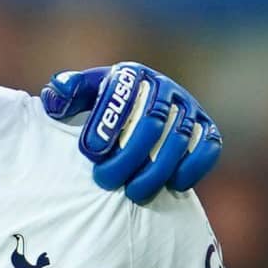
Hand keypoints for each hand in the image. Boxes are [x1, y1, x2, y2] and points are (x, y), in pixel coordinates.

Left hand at [41, 62, 222, 203]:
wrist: (140, 113)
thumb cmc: (102, 106)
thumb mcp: (81, 94)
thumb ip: (66, 92)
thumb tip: (59, 93)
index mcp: (131, 74)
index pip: (122, 95)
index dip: (107, 123)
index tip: (90, 153)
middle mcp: (164, 86)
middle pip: (151, 121)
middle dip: (128, 156)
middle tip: (105, 180)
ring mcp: (189, 107)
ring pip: (179, 139)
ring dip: (157, 170)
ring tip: (133, 193)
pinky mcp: (207, 127)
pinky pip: (209, 146)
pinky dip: (194, 166)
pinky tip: (174, 185)